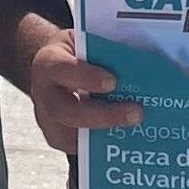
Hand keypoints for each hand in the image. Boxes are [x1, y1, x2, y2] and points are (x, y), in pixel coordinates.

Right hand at [27, 27, 141, 155]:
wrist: (57, 66)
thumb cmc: (78, 52)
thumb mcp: (89, 41)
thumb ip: (108, 51)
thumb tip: (145, 61)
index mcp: (48, 62)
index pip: (61, 69)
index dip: (85, 77)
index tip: (112, 82)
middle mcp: (42, 93)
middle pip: (64, 111)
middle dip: (102, 116)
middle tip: (135, 114)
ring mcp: (46, 118)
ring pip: (69, 136)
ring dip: (105, 135)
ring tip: (135, 130)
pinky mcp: (56, 136)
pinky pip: (77, 147)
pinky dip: (103, 145)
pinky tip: (127, 139)